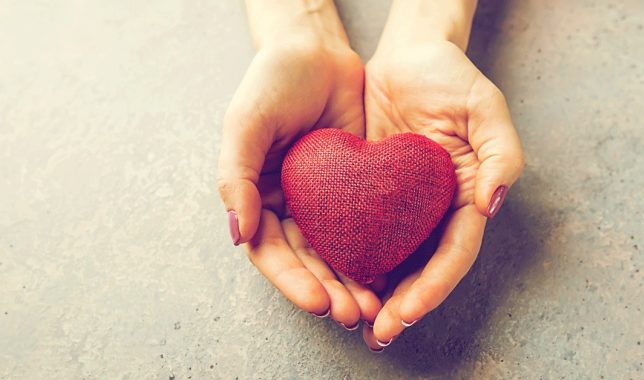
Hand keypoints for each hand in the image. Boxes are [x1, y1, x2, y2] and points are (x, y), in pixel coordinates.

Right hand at [218, 1, 380, 329]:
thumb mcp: (245, 123)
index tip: (320, 302)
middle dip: (330, 291)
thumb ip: (236, 177)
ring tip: (376, 306)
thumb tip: (239, 235)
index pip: (271, 253)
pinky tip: (391, 271)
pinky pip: (366, 226)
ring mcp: (324, 200)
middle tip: (356, 314)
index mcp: (258, 198)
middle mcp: (290, 206)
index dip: (293, 282)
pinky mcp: (356, 188)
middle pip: (308, 262)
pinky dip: (375, 251)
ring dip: (354, 282)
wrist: (317, 50)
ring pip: (338, 252)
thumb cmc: (272, 81)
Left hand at [362, 11, 523, 347]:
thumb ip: (501, 154)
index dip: (435, 285)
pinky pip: (365, 232)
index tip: (409, 311)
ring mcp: (404, 204)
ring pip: (394, 258)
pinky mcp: (373, 192)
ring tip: (359, 320)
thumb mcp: (487, 108)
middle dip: (406, 303)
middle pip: (424, 266)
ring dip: (379, 293)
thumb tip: (493, 204)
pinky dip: (356, 260)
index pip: (455, 251)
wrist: (408, 56)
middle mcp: (436, 207)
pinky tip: (339, 279)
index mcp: (466, 195)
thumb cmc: (452, 78)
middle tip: (381, 331)